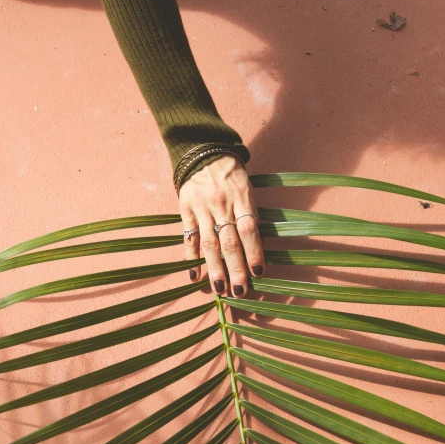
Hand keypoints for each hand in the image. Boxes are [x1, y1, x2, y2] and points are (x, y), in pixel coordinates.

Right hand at [179, 154, 264, 296]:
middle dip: (236, 268)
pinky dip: (191, 257)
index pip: (249, 229)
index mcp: (241, 198)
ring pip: (209, 243)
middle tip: (240, 291)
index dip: (254, 252)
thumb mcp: (247, 189)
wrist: (203, 152)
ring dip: (214, 268)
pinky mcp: (186, 209)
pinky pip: (188, 236)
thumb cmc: (231, 175)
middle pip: (229, 242)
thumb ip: (251, 215)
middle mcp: (221, 204)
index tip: (258, 273)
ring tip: (219, 288)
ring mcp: (202, 208)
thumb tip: (258, 247)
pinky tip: (194, 275)